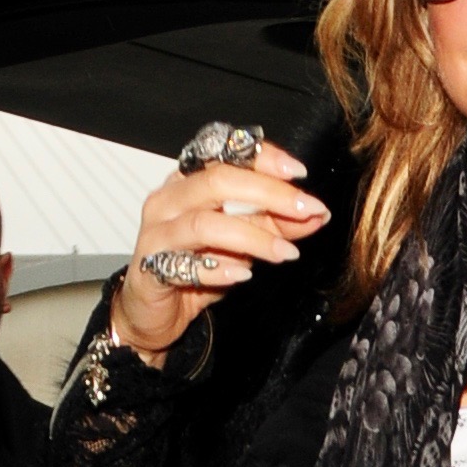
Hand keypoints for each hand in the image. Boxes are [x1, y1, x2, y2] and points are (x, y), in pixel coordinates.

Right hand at [114, 144, 330, 359]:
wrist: (155, 313)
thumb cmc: (195, 268)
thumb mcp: (243, 243)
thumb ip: (275, 224)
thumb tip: (316, 214)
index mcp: (188, 181)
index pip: (224, 153)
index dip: (262, 158)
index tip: (299, 173)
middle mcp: (169, 199)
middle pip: (217, 181)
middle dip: (268, 193)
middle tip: (306, 209)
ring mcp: (157, 233)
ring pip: (205, 223)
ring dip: (253, 236)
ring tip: (286, 253)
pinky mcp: (150, 269)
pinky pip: (185, 266)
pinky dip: (218, 270)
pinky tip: (243, 275)